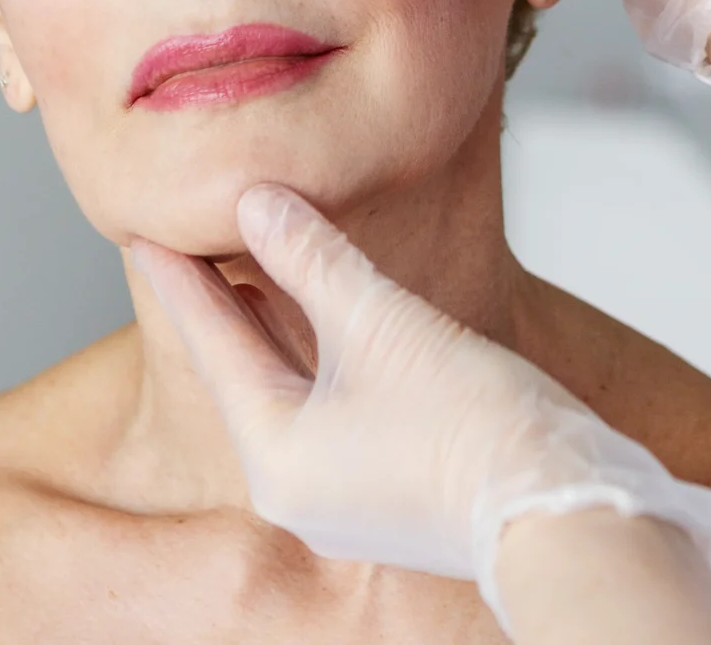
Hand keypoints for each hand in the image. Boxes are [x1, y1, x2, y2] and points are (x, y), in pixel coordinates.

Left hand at [133, 185, 710, 628]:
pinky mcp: (394, 494)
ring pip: (296, 393)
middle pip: (249, 374)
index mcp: (277, 458)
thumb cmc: (473, 426)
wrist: (563, 507)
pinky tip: (336, 322)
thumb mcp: (379, 322)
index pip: (215, 348)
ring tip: (256, 266)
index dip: (183, 280)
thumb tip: (261, 202)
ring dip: (281, 328)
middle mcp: (300, 491)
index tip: (147, 233)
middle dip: (227, 304)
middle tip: (191, 240)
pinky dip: (326, 359)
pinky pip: (337, 412)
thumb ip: (313, 259)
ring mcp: (347, 499)